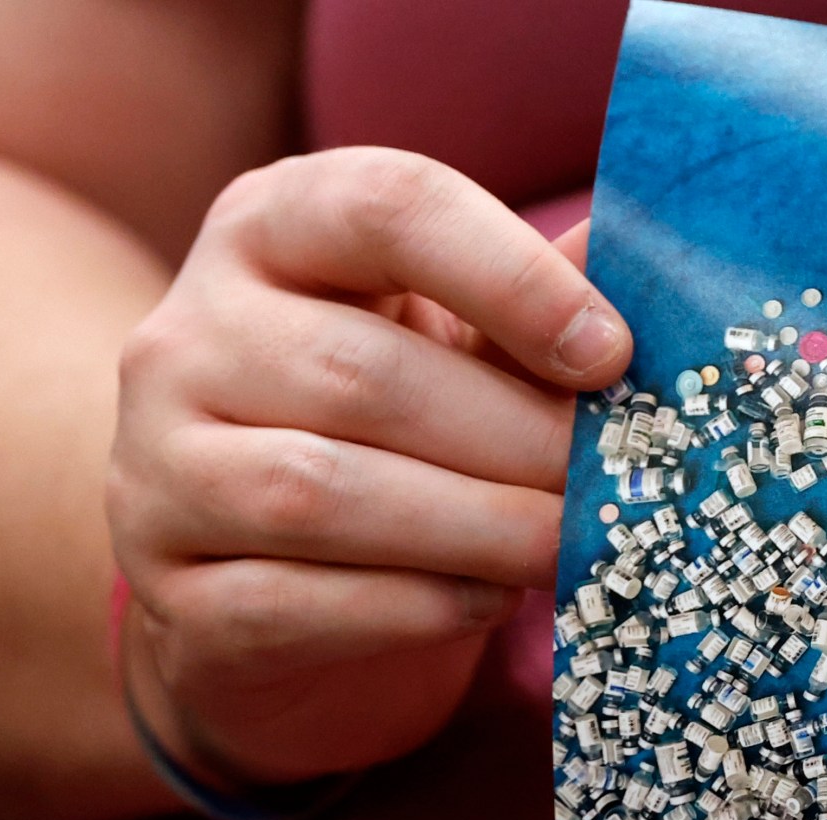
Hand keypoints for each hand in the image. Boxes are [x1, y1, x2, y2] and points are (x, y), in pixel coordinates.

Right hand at [107, 147, 632, 786]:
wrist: (272, 572)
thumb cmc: (399, 426)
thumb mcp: (460, 339)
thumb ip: (545, 299)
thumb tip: (667, 275)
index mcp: (272, 229)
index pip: (386, 207)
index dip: (512, 277)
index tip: (612, 353)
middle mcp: (189, 335)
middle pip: (364, 374)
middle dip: (519, 438)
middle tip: (625, 484)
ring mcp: (159, 465)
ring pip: (319, 494)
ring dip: (479, 528)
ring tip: (576, 547)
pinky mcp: (171, 587)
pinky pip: (297, 601)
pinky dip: (418, 605)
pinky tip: (491, 598)